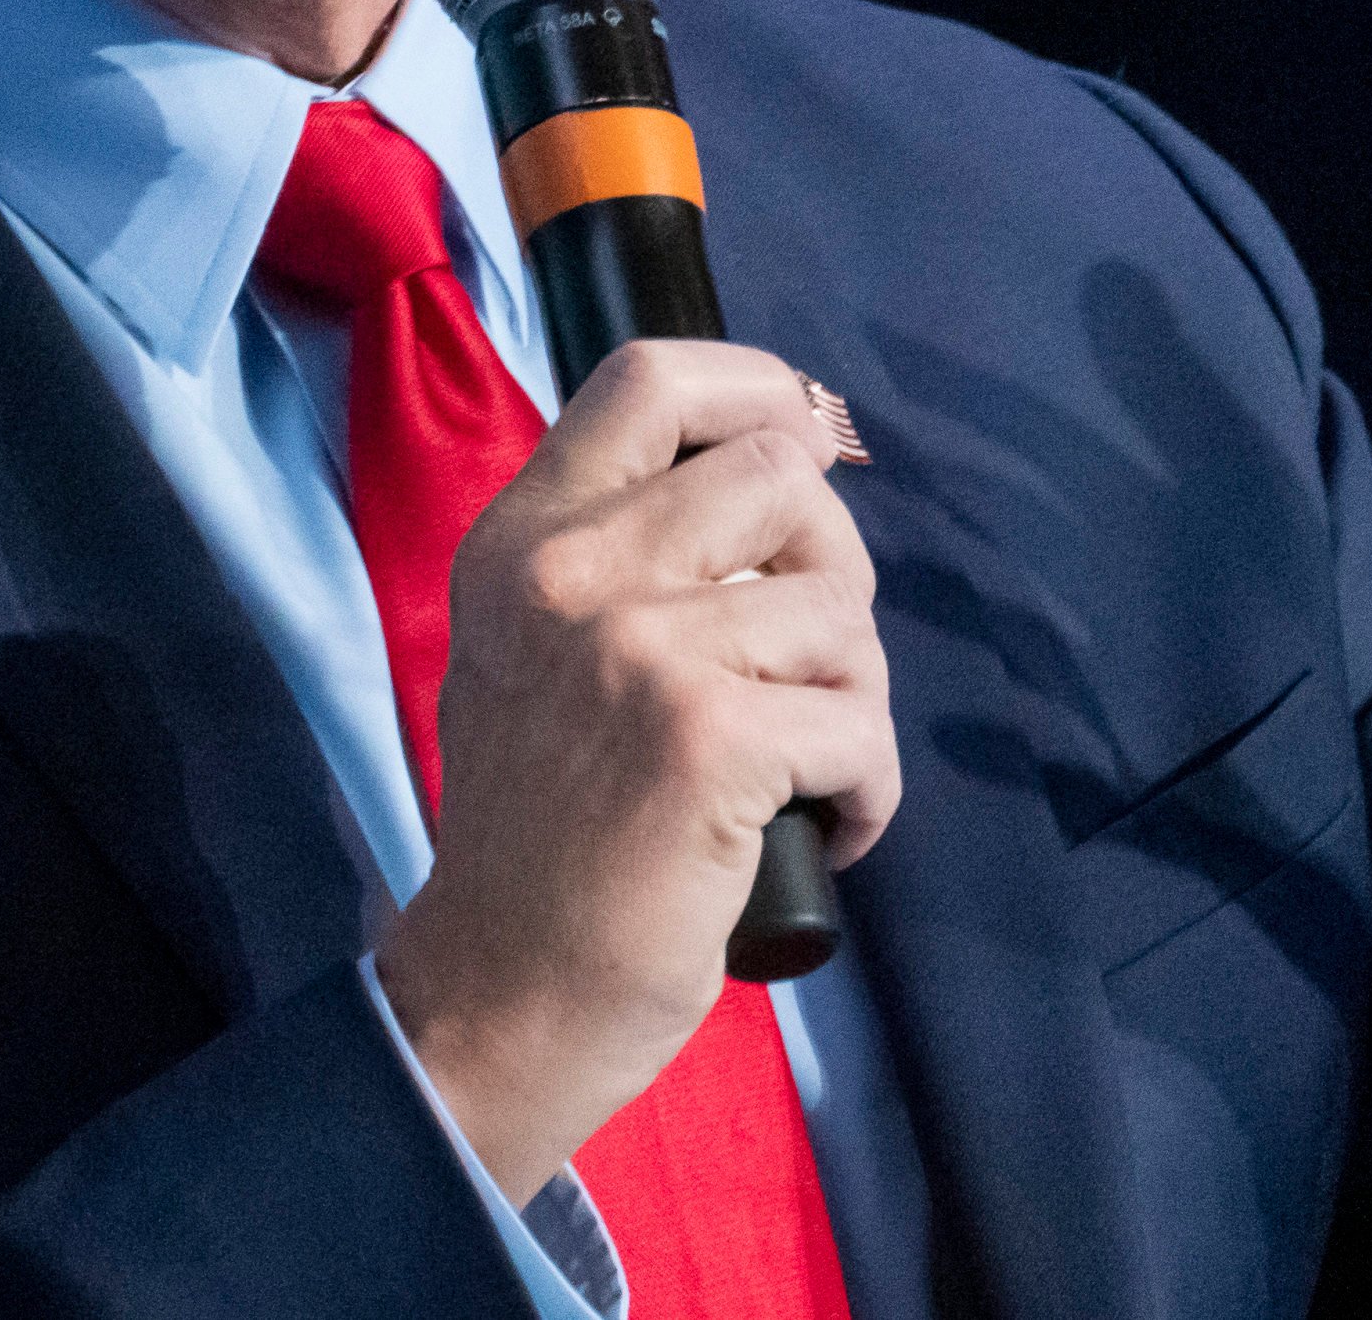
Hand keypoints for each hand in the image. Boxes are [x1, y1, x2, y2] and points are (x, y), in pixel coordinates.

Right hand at [373, 341, 895, 1203]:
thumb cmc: (542, 836)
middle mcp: (571, 571)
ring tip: (806, 764)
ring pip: (839, 605)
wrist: (502, 996)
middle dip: (834, 563)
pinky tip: (827, 828)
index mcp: (524, 538)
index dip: (761, 391)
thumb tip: (782, 467)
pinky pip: (859, 721)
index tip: (809, 442)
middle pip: (781, 474)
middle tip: (812, 660)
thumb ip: (618, 554)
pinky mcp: (707, 739)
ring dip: (855, 693)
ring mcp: (638, 649)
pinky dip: (868, 787)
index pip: (651, 376)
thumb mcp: (531, 651)